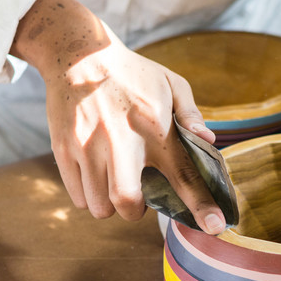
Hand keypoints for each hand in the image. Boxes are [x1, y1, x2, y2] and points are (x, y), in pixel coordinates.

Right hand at [10, 0, 225, 233]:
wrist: (78, 54)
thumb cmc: (131, 73)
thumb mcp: (170, 83)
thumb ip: (191, 114)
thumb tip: (208, 141)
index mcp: (155, 127)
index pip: (183, 174)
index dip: (201, 205)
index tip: (215, 226)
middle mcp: (122, 140)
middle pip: (127, 202)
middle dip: (135, 213)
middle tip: (138, 200)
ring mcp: (88, 146)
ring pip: (99, 205)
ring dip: (111, 205)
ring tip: (114, 181)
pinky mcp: (64, 150)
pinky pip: (78, 196)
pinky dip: (90, 196)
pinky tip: (96, 174)